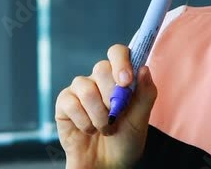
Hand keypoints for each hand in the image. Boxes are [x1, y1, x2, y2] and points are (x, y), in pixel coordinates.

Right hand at [55, 44, 157, 168]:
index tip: (126, 81)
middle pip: (101, 67)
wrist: (106, 166)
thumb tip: (144, 68)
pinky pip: (71, 102)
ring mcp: (80, 91)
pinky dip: (84, 121)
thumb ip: (145, 94)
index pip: (117, 53)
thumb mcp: (141, 121)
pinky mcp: (64, 104)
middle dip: (111, 96)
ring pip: (86, 87)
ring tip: (105, 129)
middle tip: (116, 117)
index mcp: (119, 79)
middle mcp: (98, 80)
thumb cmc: (125, 143)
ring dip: (99, 115)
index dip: (121, 61)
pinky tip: (87, 130)